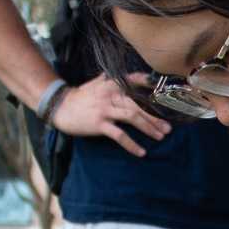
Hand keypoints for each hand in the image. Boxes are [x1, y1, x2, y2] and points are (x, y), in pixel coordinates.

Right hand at [52, 74, 169, 157]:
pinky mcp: (99, 123)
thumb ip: (111, 80)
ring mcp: (105, 109)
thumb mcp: (97, 83)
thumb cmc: (81, 96)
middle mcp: (111, 94)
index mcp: (112, 84)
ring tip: (160, 137)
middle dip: (155, 117)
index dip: (151, 87)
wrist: (60, 106)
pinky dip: (132, 145)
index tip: (167, 95)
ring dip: (149, 128)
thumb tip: (126, 76)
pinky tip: (141, 152)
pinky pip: (119, 135)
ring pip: (133, 117)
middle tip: (168, 128)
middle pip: (138, 105)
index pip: (135, 81)